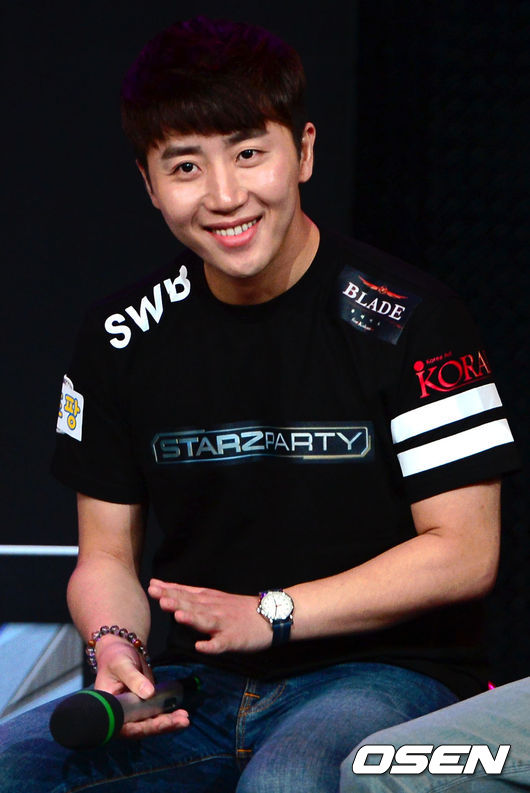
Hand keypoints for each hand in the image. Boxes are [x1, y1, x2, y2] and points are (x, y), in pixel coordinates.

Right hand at [94, 634, 189, 737]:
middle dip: (160, 726)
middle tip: (179, 721)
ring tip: (184, 719)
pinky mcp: (144, 708)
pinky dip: (169, 717)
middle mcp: (120, 715)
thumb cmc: (116, 657)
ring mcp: (132, 713)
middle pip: (139, 728)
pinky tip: (182, 715)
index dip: (139, 728)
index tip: (156, 726)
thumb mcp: (122, 665)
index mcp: (107, 709)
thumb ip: (134, 679)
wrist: (121, 652)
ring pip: (150, 724)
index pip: (122, 725)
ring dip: (168, 723)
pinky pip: (156, 716)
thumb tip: (149, 694)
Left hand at [148, 579, 272, 653]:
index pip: (186, 592)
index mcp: (208, 599)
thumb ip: (192, 595)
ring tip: (178, 615)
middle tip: (157, 595)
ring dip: (192, 618)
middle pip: (192, 604)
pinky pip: (221, 644)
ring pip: (205, 620)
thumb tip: (165, 591)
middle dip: (175, 600)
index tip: (152, 585)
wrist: (271, 614)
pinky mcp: (233, 639)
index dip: (169, 589)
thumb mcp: (215, 597)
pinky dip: (211, 645)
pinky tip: (201, 646)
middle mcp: (214, 609)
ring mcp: (224, 624)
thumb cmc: (239, 609)